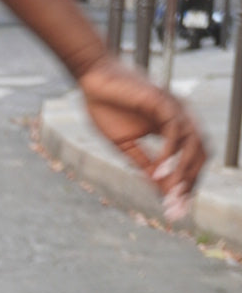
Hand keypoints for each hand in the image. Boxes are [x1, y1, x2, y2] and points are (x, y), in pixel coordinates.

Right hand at [78, 55, 205, 219]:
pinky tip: (156, 175)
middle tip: (174, 210)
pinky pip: (175, 133)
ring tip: (169, 197)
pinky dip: (168, 156)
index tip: (173, 211)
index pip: (191, 160)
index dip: (186, 186)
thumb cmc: (107, 108)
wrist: (92, 81)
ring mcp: (175, 107)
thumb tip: (159, 191)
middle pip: (200, 155)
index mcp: (173, 127)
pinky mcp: (163, 101)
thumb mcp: (126, 146)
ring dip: (182, 174)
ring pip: (193, 145)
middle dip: (189, 185)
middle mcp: (180, 117)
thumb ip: (145, 165)